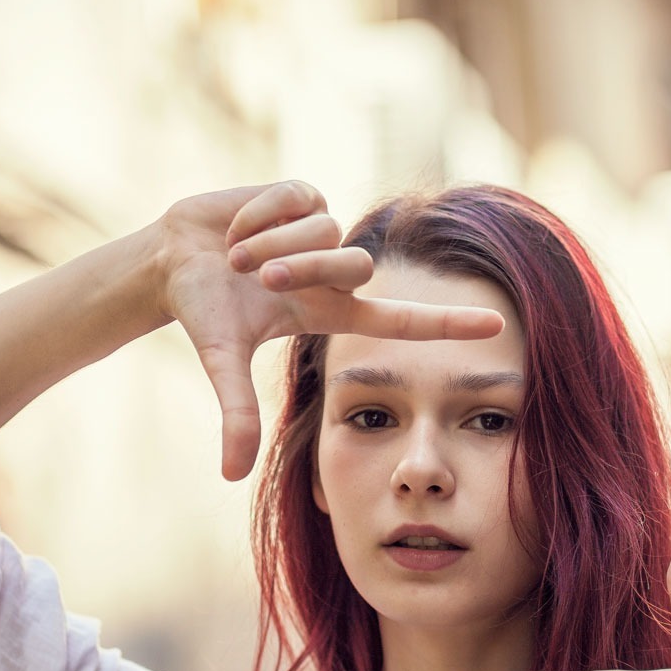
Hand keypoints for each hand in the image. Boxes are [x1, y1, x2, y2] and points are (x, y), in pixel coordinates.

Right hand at [157, 181, 505, 480]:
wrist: (171, 261)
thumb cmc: (204, 312)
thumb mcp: (223, 361)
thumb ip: (237, 415)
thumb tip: (230, 476)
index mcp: (332, 312)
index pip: (403, 319)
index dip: (449, 324)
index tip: (499, 326)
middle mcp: (337, 272)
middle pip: (357, 266)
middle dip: (303, 269)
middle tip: (257, 277)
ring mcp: (323, 231)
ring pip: (326, 231)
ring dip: (272, 243)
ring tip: (237, 256)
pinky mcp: (302, 195)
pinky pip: (296, 198)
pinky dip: (258, 213)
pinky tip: (237, 226)